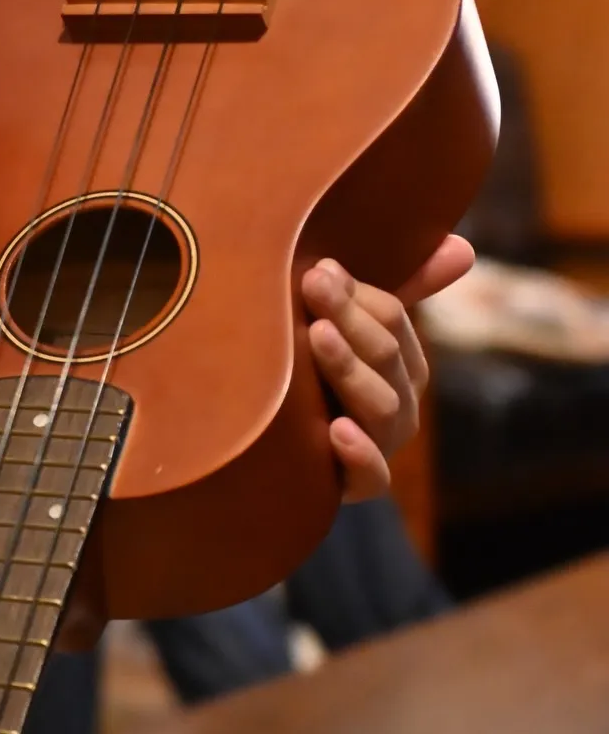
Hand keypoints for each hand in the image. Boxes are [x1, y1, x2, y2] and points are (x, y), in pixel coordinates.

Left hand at [304, 234, 474, 501]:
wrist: (269, 453)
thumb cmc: (313, 374)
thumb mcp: (347, 326)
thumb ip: (401, 286)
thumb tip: (463, 248)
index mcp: (402, 362)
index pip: (393, 321)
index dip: (357, 294)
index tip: (319, 268)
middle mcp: (398, 402)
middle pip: (385, 355)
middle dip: (349, 317)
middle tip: (313, 285)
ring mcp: (380, 444)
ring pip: (380, 406)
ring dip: (348, 368)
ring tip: (318, 338)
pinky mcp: (355, 485)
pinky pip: (370, 476)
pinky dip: (358, 455)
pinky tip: (336, 431)